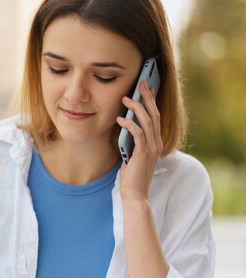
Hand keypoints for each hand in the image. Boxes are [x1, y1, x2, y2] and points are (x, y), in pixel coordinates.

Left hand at [116, 80, 162, 201]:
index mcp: (156, 143)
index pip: (156, 117)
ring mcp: (152, 148)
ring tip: (126, 99)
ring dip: (136, 107)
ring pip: (147, 121)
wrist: (135, 194)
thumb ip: (132, 141)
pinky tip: (120, 119)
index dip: (152, 102)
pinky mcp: (143, 153)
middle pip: (154, 114)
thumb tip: (125, 126)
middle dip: (147, 97)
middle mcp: (157, 143)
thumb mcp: (133, 154)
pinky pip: (137, 133)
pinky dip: (129, 124)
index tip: (147, 88)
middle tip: (141, 83)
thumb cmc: (132, 176)